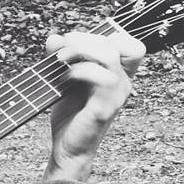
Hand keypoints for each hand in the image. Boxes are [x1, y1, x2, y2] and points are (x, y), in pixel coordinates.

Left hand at [43, 30, 144, 181]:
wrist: (67, 148)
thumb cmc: (69, 114)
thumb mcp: (62, 79)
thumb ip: (58, 56)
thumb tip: (54, 37)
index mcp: (117, 75)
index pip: (129, 43)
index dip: (103, 35)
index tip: (75, 41)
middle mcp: (122, 83)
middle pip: (116, 42)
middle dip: (83, 39)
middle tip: (60, 52)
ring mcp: (116, 95)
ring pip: (110, 55)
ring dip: (80, 52)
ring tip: (60, 62)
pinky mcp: (105, 108)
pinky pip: (101, 78)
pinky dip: (78, 71)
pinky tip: (63, 78)